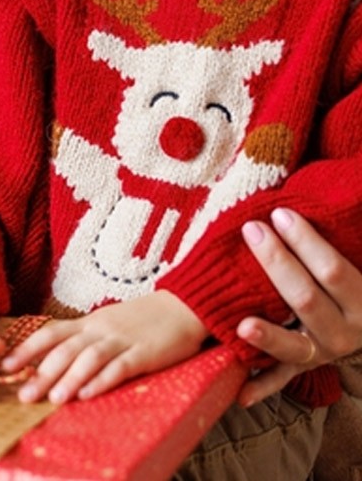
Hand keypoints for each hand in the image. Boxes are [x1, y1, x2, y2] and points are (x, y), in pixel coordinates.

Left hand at [7, 292, 206, 403]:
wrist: (182, 307)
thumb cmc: (140, 320)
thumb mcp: (105, 324)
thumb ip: (81, 339)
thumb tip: (50, 359)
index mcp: (87, 323)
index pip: (49, 333)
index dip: (26, 349)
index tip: (4, 367)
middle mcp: (99, 329)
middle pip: (64, 349)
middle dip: (41, 372)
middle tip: (22, 394)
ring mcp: (121, 340)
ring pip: (89, 358)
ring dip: (69, 378)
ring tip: (52, 398)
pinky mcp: (144, 353)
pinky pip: (120, 366)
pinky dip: (102, 380)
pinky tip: (88, 394)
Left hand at [237, 208, 361, 405]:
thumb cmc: (353, 283)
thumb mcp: (357, 260)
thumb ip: (345, 238)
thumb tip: (336, 198)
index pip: (333, 269)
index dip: (307, 241)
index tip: (280, 213)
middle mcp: (346, 332)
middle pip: (305, 298)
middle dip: (277, 262)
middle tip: (251, 230)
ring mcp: (323, 353)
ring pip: (294, 345)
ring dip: (268, 336)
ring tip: (243, 325)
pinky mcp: (304, 367)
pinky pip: (281, 380)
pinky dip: (262, 387)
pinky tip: (241, 394)